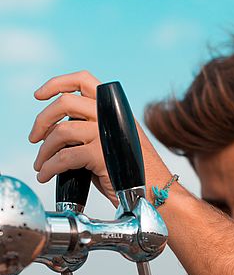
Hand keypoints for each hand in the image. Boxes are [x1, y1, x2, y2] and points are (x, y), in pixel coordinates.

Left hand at [29, 70, 169, 206]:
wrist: (156, 194)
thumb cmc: (134, 175)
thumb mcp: (114, 143)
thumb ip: (91, 131)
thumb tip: (57, 134)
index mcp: (115, 110)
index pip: (84, 80)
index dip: (57, 83)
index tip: (40, 95)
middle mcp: (111, 116)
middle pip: (65, 102)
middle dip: (42, 120)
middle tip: (35, 138)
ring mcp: (106, 134)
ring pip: (61, 131)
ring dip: (44, 150)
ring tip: (41, 164)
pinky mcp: (100, 155)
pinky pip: (64, 157)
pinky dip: (50, 167)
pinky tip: (47, 175)